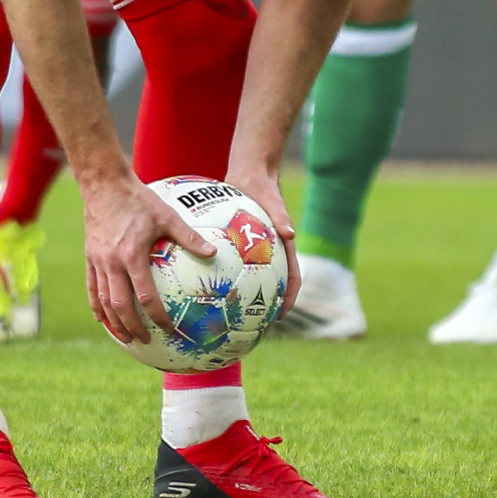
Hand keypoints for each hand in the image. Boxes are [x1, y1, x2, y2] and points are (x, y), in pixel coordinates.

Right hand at [81, 170, 214, 345]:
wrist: (104, 184)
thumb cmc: (139, 199)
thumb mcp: (167, 215)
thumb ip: (189, 236)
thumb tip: (213, 253)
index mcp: (132, 256)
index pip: (146, 296)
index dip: (158, 316)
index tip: (170, 328)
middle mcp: (112, 263)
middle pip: (120, 306)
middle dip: (133, 327)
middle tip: (145, 341)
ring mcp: (97, 262)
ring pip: (102, 301)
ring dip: (114, 322)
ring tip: (125, 337)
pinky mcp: (89, 258)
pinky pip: (91, 288)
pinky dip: (97, 306)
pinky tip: (103, 318)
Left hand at [225, 165, 300, 319]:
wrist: (250, 173)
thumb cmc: (264, 186)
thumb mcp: (273, 200)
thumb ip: (281, 216)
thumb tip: (291, 233)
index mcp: (282, 246)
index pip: (292, 278)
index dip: (289, 298)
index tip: (281, 315)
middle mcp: (269, 251)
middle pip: (271, 284)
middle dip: (265, 305)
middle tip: (253, 324)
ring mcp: (254, 249)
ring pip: (250, 277)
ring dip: (243, 295)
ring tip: (227, 314)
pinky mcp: (238, 243)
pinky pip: (230, 263)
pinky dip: (222, 275)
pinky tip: (204, 285)